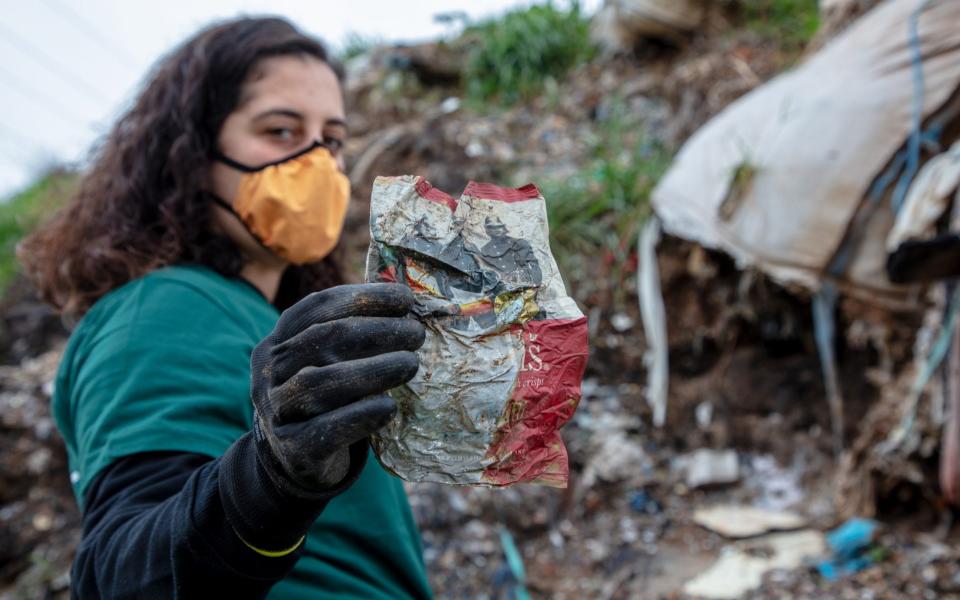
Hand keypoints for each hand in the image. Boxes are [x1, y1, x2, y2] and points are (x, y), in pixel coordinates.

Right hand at [250, 283, 423, 496]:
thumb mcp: (325, 363)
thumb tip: (409, 306)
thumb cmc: (324, 400)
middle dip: (375, 331)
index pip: (316, 308)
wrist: (296, 460)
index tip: (405, 299)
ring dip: (373, 370)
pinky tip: (390, 407)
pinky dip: (360, 416)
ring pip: (321, 384)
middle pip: (322, 341)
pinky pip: (326, 430)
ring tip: (411, 364)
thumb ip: (352, 337)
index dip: (362, 298)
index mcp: (277, 342)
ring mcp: (277, 412)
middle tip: (415, 334)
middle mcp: (270, 373)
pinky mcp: (294, 450)